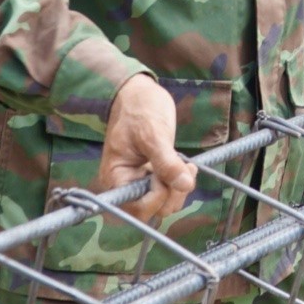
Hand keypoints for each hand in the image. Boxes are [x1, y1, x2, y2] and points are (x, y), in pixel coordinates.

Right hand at [99, 75, 197, 222]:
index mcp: (116, 177)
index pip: (135, 208)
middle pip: (152, 210)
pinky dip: (180, 182)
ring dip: (179, 189)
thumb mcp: (154, 134)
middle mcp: (125, 184)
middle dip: (172, 194)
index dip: (155, 199)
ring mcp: (139, 180)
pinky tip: (186, 166)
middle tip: (185, 169)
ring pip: (164, 203)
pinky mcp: (152, 175)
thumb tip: (185, 185)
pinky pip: (168, 190)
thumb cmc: (139, 108)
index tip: (167, 176)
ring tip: (187, 166)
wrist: (139, 93)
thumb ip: (167, 162)